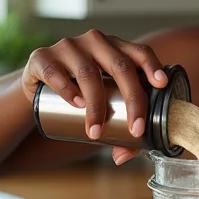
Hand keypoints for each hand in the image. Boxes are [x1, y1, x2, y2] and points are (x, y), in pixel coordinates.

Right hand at [21, 29, 166, 163]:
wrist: (36, 87)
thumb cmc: (79, 92)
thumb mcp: (102, 104)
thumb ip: (116, 128)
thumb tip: (122, 156)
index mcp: (116, 48)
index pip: (140, 52)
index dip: (152, 66)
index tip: (161, 84)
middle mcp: (95, 41)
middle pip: (120, 66)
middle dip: (133, 99)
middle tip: (136, 128)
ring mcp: (68, 46)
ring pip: (89, 73)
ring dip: (97, 105)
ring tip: (97, 131)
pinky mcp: (42, 57)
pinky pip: (56, 72)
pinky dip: (68, 90)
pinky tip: (76, 104)